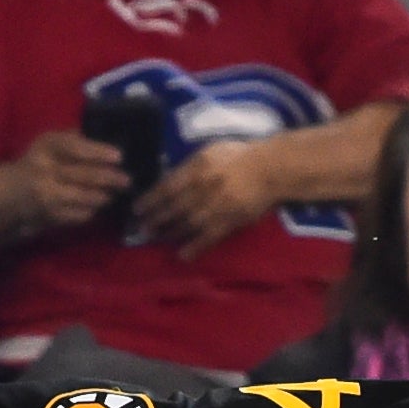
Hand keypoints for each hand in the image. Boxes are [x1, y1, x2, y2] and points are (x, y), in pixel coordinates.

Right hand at [6, 130, 133, 237]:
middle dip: (109, 178)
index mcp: (47, 145)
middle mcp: (45, 169)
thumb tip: (106, 137)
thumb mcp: (49, 142)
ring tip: (113, 194)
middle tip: (126, 180)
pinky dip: (90, 211)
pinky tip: (97, 207)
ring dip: (102, 196)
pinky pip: (77, 214)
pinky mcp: (49, 215)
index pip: (76, 148)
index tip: (119, 157)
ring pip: (83, 196)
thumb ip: (73, 138)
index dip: (99, 152)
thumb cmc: (38, 162)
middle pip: (84, 174)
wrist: (10, 193)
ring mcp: (46, 194)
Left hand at [133, 140, 277, 260]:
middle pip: (171, 208)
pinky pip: (207, 239)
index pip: (166, 187)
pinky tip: (181, 256)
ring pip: (185, 224)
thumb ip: (189, 165)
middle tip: (141, 229)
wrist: (271, 167)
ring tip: (155, 238)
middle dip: (154, 219)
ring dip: (168, 233)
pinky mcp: (228, 222)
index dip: (149, 200)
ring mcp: (214, 207)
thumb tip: (168, 178)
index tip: (137, 209)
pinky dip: (193, 248)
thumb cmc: (240, 155)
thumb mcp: (210, 151)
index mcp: (197, 168)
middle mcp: (201, 189)